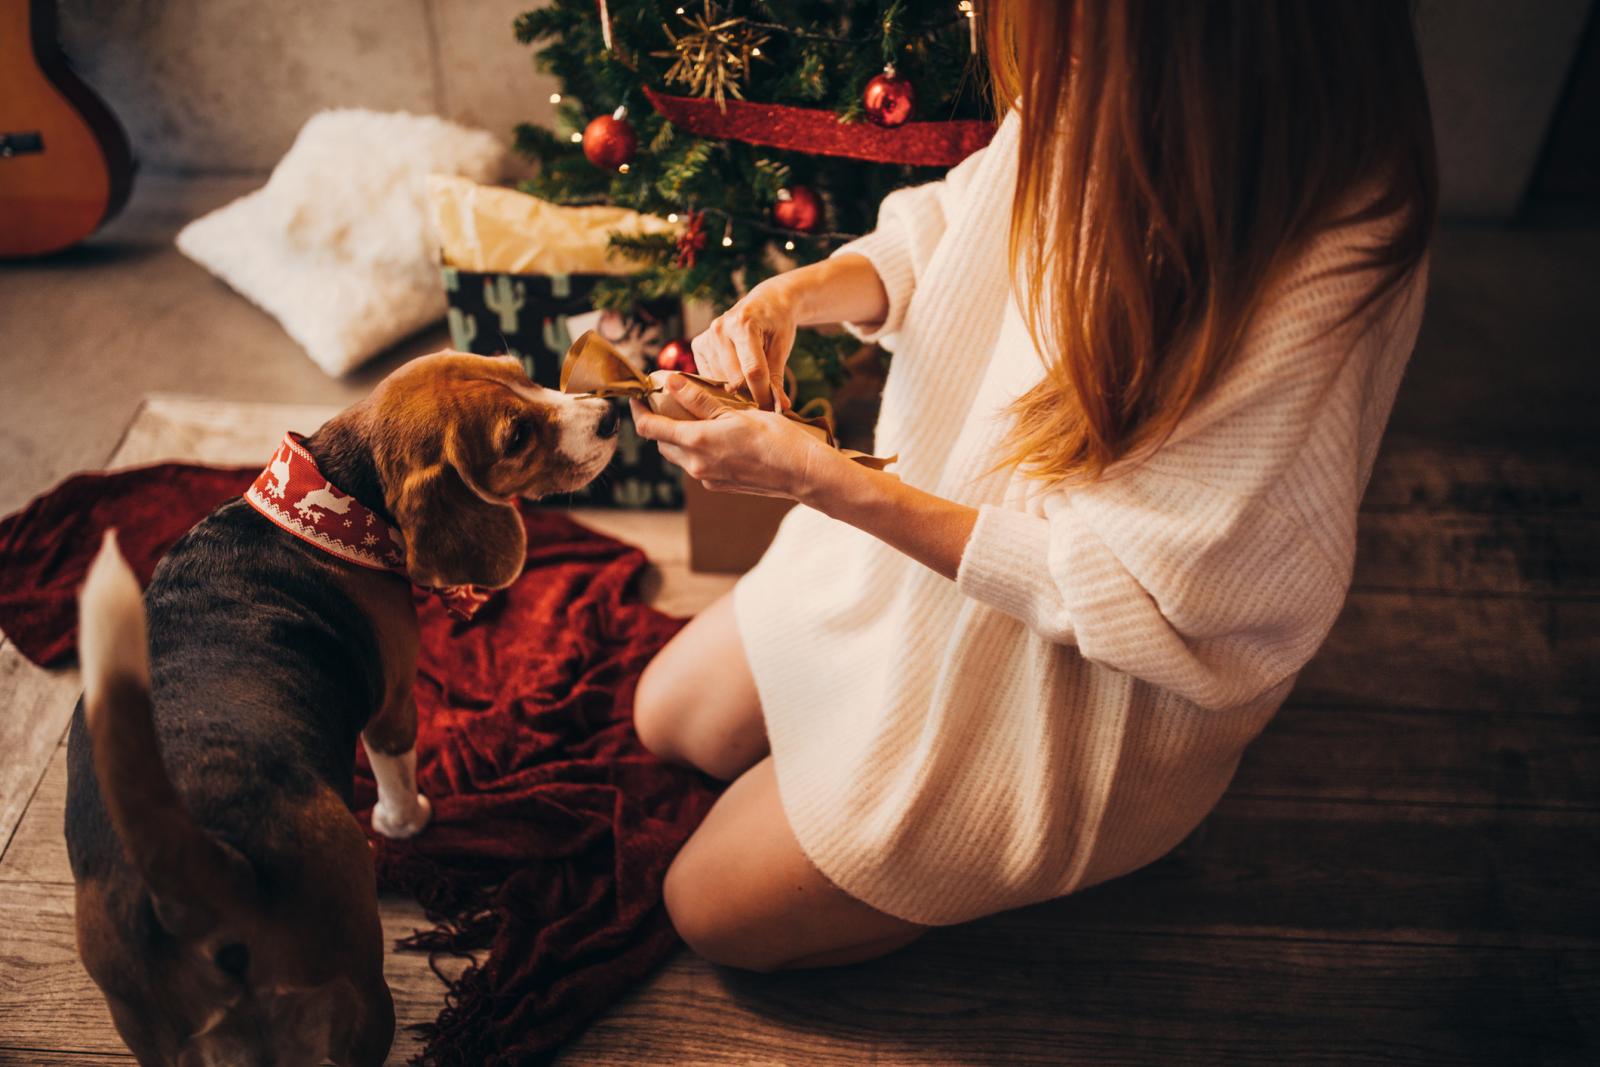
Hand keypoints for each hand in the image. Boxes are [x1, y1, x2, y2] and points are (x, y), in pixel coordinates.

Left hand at [629, 374, 842, 500]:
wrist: (802, 473)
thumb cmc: (776, 438)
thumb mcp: (736, 411)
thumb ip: (700, 399)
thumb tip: (671, 382)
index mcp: (697, 442)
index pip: (650, 427)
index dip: (638, 410)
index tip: (638, 395)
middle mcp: (697, 465)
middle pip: (662, 443)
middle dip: (659, 421)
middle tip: (667, 400)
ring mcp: (708, 478)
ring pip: (680, 455)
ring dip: (678, 436)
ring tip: (693, 414)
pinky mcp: (720, 485)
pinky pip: (697, 465)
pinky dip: (696, 448)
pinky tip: (714, 434)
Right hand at [691, 278, 797, 411]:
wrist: (766, 301)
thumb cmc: (777, 324)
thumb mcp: (782, 348)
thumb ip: (776, 378)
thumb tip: (781, 407)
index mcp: (745, 324)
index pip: (752, 371)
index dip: (763, 394)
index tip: (772, 409)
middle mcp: (720, 329)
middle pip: (734, 379)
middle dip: (751, 395)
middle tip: (763, 401)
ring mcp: (707, 336)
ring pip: (720, 381)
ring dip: (736, 391)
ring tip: (750, 387)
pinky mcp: (699, 344)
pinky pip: (708, 376)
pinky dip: (722, 382)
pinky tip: (734, 377)